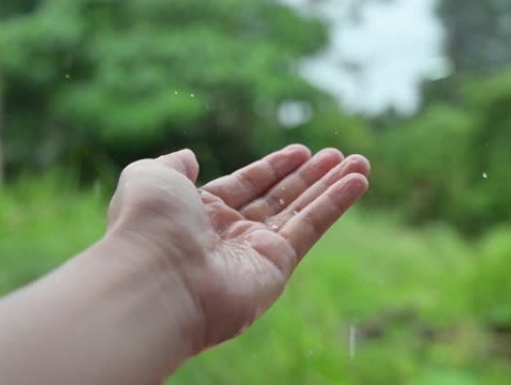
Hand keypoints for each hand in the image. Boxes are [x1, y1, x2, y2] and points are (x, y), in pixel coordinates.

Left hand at [106, 145, 369, 347]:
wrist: (155, 278)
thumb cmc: (150, 223)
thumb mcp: (152, 176)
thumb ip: (174, 164)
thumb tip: (189, 156)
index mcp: (201, 211)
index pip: (246, 184)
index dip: (274, 167)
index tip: (301, 151)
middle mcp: (230, 233)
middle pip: (279, 197)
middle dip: (310, 175)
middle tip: (338, 156)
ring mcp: (255, 252)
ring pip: (301, 211)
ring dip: (331, 186)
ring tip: (360, 163)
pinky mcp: (277, 267)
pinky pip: (311, 228)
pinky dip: (335, 204)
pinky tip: (357, 181)